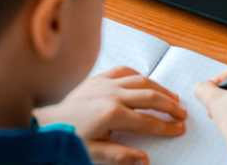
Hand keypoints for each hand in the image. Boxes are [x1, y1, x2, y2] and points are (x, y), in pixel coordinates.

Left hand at [35, 67, 186, 164]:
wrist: (44, 122)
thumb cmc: (67, 137)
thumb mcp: (93, 152)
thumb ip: (120, 155)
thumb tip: (144, 160)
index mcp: (112, 114)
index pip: (148, 120)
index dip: (166, 126)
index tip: (179, 128)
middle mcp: (111, 94)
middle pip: (150, 96)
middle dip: (169, 105)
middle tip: (182, 113)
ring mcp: (105, 82)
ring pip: (141, 80)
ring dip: (160, 88)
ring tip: (173, 97)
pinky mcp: (97, 77)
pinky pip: (124, 70)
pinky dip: (139, 74)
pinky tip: (147, 80)